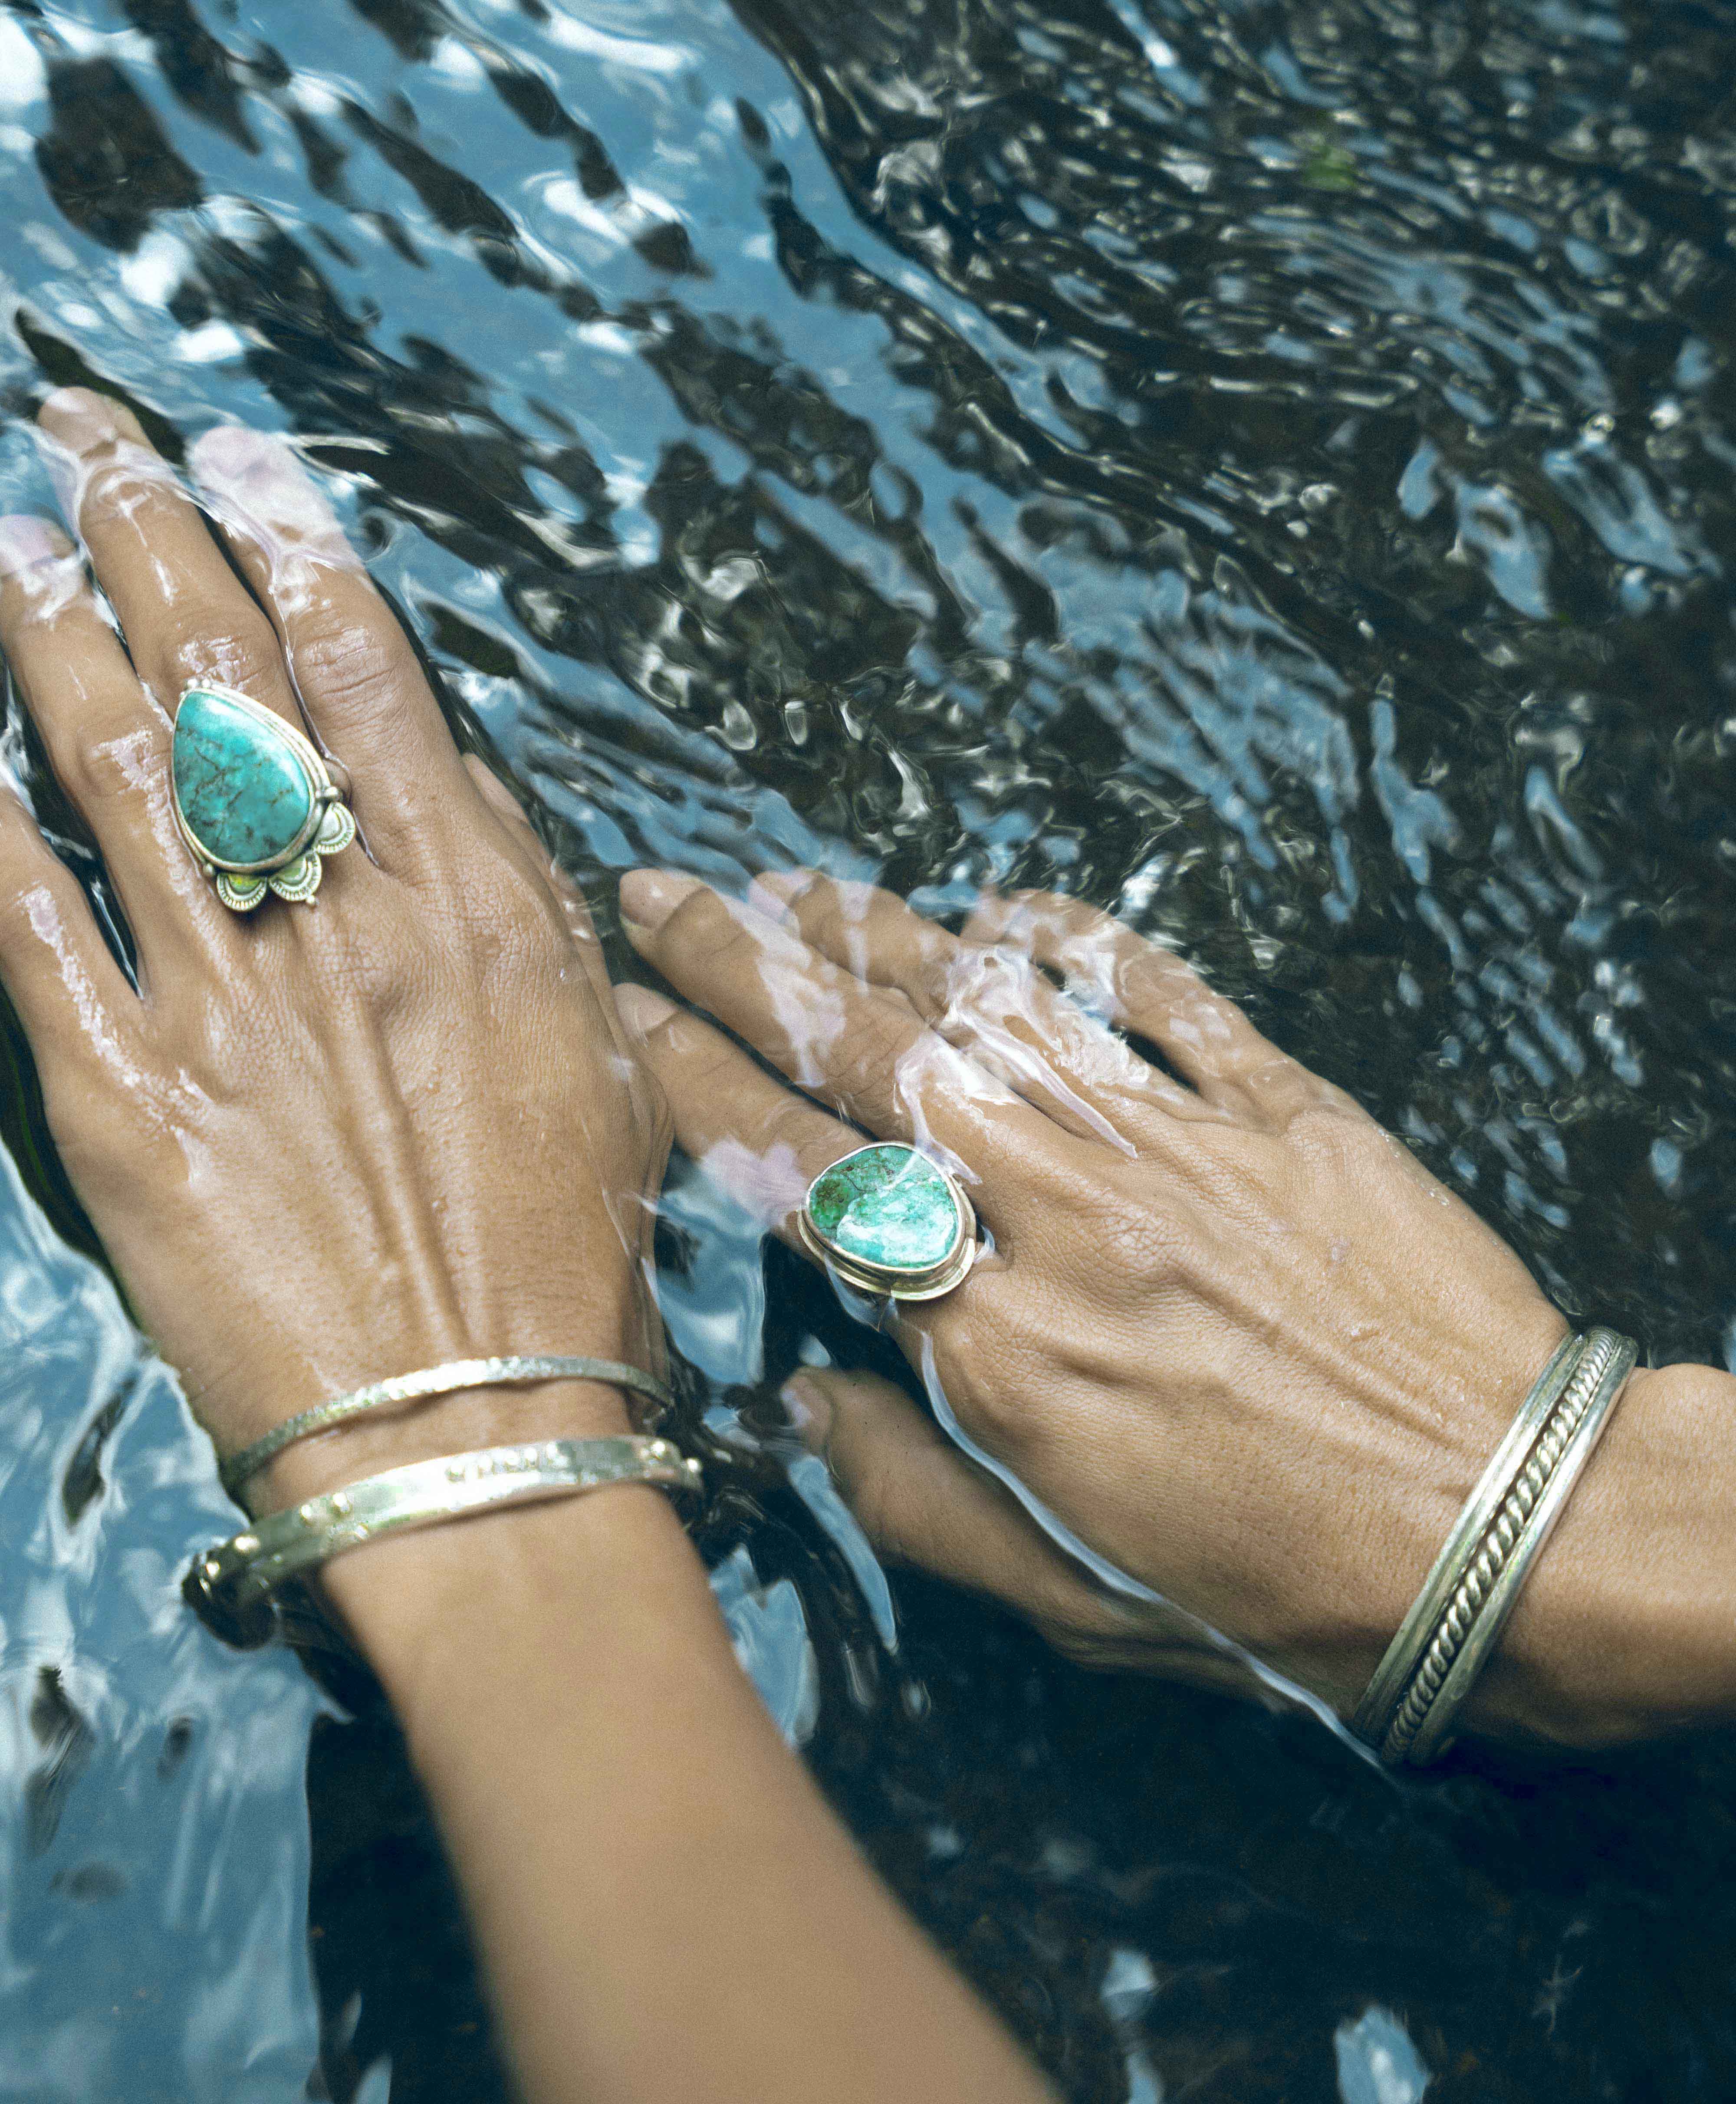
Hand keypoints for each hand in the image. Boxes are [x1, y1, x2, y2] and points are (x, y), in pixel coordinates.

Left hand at [0, 393, 666, 1510]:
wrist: (479, 1437)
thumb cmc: (565, 1263)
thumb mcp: (599, 1065)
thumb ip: (526, 918)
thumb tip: (460, 802)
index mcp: (472, 911)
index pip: (364, 674)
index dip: (291, 545)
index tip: (238, 456)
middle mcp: (342, 926)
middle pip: (223, 684)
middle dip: (147, 535)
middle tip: (87, 435)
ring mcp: (226, 1007)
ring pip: (113, 769)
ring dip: (45, 633)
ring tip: (4, 536)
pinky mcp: (128, 1103)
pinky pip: (25, 928)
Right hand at [616, 867, 1575, 1727]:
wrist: (1508, 1530)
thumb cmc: (1278, 1587)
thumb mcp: (1065, 1598)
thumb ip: (909, 1496)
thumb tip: (798, 1407)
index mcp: (1000, 1346)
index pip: (806, 1182)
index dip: (698, 1089)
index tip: (626, 1023)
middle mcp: (1069, 1218)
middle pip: (873, 1060)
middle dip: (744, 965)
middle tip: (660, 892)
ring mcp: (1178, 1147)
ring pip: (995, 1004)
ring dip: (876, 931)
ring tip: (789, 882)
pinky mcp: (1284, 1111)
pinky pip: (1162, 992)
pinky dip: (1078, 937)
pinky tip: (1005, 905)